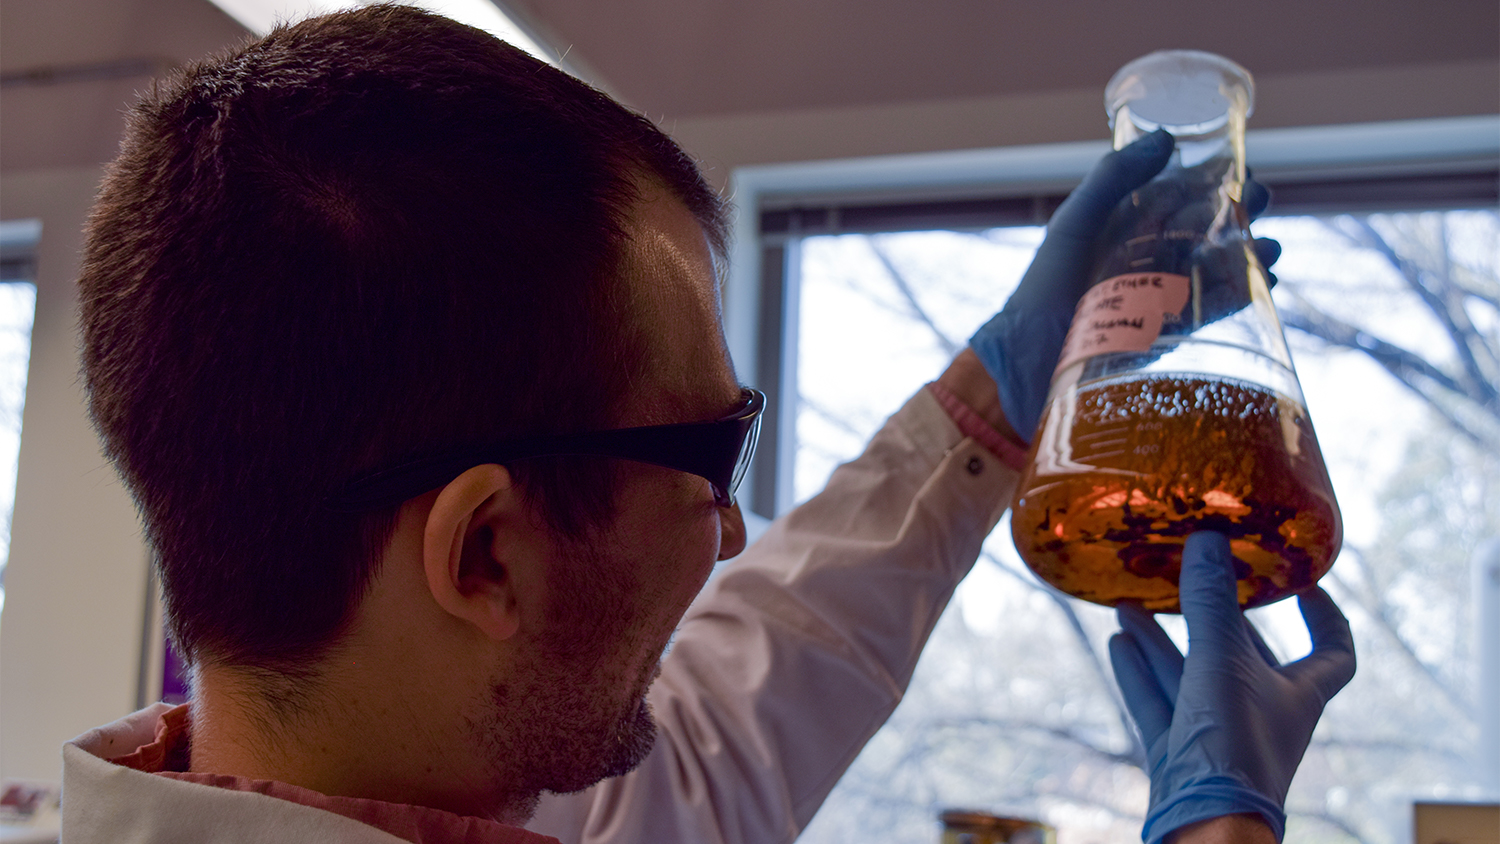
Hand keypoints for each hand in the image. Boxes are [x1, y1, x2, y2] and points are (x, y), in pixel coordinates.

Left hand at [967, 131, 1279, 442]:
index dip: (1213, 179)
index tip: (1244, 163)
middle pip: (1206, 227)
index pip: (1179, 194)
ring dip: (1250, 253)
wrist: (1030, 358)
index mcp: (1125, 226)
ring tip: (1273, 246)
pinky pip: (1214, 308)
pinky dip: (1244, 293)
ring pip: (1217, 266)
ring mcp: (1161, 294)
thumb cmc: (1044, 287)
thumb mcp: (1076, 223)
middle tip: (1266, 196)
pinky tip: (1267, 283)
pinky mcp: (1170, 331)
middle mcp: (1146, 256)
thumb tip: (1166, 138)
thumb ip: (1114, 179)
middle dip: (1241, 211)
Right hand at [1108, 532, 1355, 843]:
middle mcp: (1263, 712)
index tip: (1302, 583)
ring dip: (1163, 639)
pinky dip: (1139, 672)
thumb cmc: (1234, 744)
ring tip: (1129, 603)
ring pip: (1190, 676)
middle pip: (1243, 655)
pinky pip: (1159, 704)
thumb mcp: (1224, 660)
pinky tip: (1117, 642)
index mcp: (1298, 693)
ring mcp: (1219, 736)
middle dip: (1212, 617)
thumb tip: (1207, 538)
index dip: (1325, 616)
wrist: (1205, 823)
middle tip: (1189, 578)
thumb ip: (1212, 602)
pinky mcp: (1181, 755)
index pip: (1333, 651)